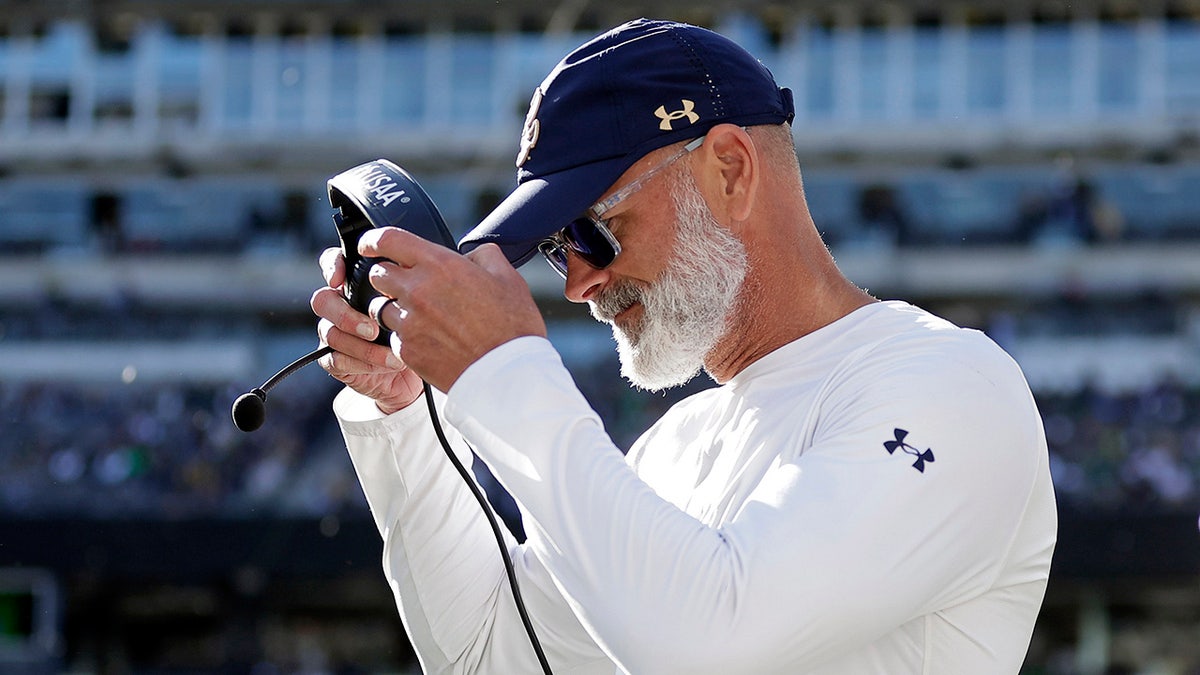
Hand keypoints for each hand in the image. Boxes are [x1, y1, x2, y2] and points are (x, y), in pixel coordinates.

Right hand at [310, 246, 424, 413]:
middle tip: (373, 328)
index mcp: (359, 284)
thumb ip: (428, 276)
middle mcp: (343, 306)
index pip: (334, 263)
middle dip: (344, 313)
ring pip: (329, 332)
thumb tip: (450, 255)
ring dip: (359, 344)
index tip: (341, 278)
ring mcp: (338, 333)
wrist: (423, 370)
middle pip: (323, 299)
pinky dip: (362, 362)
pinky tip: (388, 364)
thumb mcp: (431, 298)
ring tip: (391, 352)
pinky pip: (334, 358)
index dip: (332, 266)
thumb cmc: (427, 328)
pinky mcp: (338, 361)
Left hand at [360, 227, 546, 392]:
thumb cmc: (512, 328)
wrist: (508, 374)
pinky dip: (406, 336)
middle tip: (407, 285)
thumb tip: (471, 255)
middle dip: (388, 276)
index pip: (388, 240)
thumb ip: (484, 256)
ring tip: (423, 317)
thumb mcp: (508, 278)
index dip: (373, 239)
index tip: (370, 245)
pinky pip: (394, 336)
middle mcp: (417, 291)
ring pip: (381, 307)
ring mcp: (409, 323)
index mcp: (439, 266)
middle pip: (378, 274)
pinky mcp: (407, 350)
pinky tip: (431, 340)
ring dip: (395, 308)